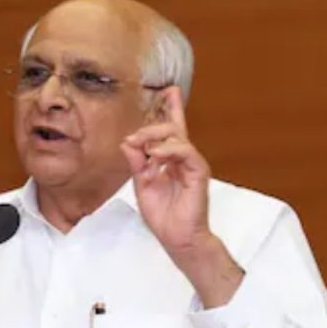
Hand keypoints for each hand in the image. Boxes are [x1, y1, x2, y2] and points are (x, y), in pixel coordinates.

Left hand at [120, 88, 243, 307]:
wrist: (177, 238)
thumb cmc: (164, 216)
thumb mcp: (142, 185)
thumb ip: (137, 162)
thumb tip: (128, 142)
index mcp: (171, 160)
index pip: (172, 130)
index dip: (172, 109)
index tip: (169, 90)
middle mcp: (184, 159)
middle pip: (172, 128)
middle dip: (151, 127)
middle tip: (135, 138)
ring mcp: (192, 164)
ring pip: (177, 136)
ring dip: (155, 137)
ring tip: (142, 147)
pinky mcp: (198, 172)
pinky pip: (185, 151)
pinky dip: (169, 149)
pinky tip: (155, 155)